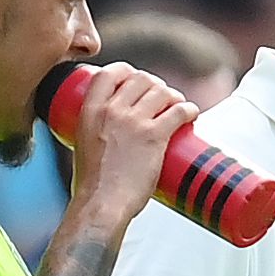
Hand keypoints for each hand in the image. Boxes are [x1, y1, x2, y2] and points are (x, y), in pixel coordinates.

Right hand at [60, 63, 196, 223]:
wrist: (101, 204)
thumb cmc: (92, 184)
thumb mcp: (83, 145)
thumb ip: (93, 133)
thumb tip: (107, 134)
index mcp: (90, 111)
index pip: (109, 73)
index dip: (126, 71)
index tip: (135, 80)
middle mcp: (112, 110)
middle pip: (140, 79)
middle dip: (155, 84)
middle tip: (161, 97)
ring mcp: (134, 122)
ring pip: (161, 92)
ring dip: (173, 96)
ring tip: (177, 106)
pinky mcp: (154, 136)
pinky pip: (179, 111)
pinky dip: (189, 109)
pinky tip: (191, 113)